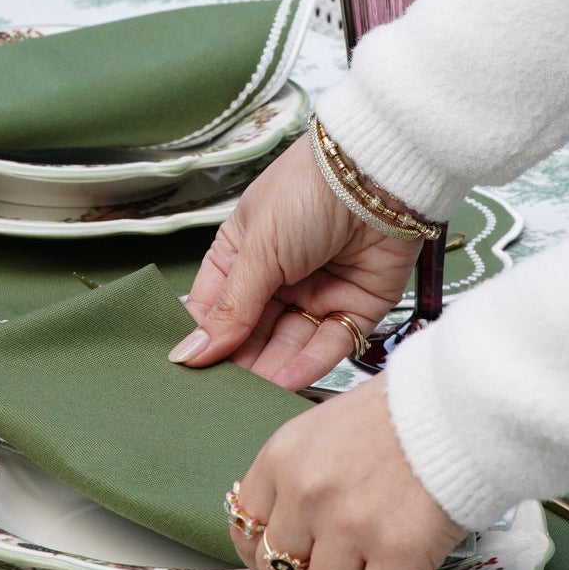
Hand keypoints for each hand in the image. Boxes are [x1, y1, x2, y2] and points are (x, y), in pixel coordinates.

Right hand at [168, 135, 420, 390]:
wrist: (379, 175)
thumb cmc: (310, 190)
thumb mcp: (258, 249)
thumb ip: (229, 308)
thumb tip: (189, 352)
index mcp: (243, 255)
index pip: (214, 309)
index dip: (204, 339)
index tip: (190, 370)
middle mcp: (278, 279)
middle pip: (251, 334)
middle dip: (238, 361)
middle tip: (221, 392)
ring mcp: (316, 295)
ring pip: (288, 346)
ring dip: (271, 370)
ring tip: (252, 393)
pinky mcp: (354, 310)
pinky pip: (328, 345)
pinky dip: (307, 364)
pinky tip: (285, 380)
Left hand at [229, 378, 466, 569]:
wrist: (464, 403)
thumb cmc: (401, 412)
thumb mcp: (323, 426)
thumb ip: (296, 474)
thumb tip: (281, 524)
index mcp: (282, 458)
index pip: (245, 529)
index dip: (267, 548)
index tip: (288, 552)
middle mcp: (307, 494)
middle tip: (335, 559)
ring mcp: (350, 526)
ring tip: (370, 569)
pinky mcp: (399, 553)